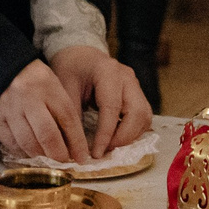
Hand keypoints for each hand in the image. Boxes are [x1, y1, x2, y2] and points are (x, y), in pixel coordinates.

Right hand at [0, 58, 90, 163]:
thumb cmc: (31, 78)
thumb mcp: (52, 84)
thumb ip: (61, 110)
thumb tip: (72, 144)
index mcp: (46, 86)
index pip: (67, 118)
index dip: (77, 142)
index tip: (81, 157)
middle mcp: (27, 97)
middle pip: (47, 135)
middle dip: (58, 154)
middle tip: (64, 163)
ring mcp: (8, 108)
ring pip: (28, 143)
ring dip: (41, 156)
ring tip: (48, 160)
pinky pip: (10, 143)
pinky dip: (22, 152)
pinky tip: (29, 152)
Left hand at [46, 44, 151, 158]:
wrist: (80, 55)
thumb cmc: (70, 68)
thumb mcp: (64, 88)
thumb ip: (71, 115)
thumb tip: (75, 147)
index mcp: (108, 72)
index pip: (112, 108)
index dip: (105, 134)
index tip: (96, 154)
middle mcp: (127, 78)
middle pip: (137, 113)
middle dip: (123, 138)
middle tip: (105, 152)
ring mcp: (135, 85)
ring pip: (144, 117)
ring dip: (131, 136)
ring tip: (110, 147)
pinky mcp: (137, 94)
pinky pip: (142, 117)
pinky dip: (133, 131)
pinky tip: (117, 139)